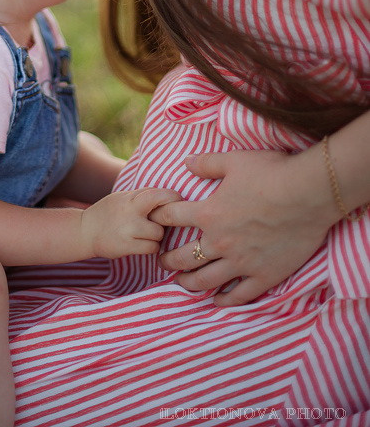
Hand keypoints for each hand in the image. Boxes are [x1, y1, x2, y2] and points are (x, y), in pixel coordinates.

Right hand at [80, 188, 180, 259]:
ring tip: (148, 234)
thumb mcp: (123, 197)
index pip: (159, 194)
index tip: (178, 202)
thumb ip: (142, 196)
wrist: (85, 231)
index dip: (174, 198)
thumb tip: (168, 195)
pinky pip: (152, 248)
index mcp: (130, 197)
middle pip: (165, 214)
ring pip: (159, 233)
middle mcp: (130, 211)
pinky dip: (151, 247)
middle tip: (164, 221)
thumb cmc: (108, 212)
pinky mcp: (126, 246)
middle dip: (168, 218)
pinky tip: (144, 244)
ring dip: (158, 235)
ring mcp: (128, 229)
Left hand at [150, 149, 333, 305]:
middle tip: (161, 261)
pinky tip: (217, 300)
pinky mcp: (264, 276)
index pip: (172, 217)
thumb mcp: (234, 160)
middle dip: (167, 260)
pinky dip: (225, 300)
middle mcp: (220, 241)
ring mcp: (241, 262)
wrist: (308, 193)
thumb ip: (206, 163)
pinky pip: (239, 295)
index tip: (153, 221)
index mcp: (209, 213)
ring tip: (181, 284)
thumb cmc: (271, 172)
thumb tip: (185, 162)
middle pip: (183, 257)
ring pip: (206, 281)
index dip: (159, 218)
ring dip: (188, 283)